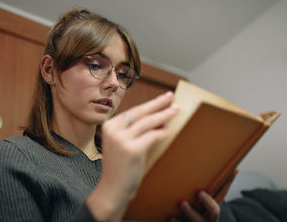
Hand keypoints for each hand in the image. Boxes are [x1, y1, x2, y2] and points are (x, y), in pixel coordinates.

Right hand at [87, 91, 179, 220]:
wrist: (112, 190)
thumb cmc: (120, 167)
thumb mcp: (123, 145)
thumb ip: (136, 131)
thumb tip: (159, 118)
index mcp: (109, 126)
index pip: (134, 111)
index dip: (150, 104)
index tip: (163, 98)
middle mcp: (113, 130)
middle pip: (141, 113)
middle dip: (158, 104)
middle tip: (171, 97)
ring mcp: (121, 140)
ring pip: (148, 123)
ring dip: (164, 115)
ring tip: (176, 110)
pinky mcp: (132, 150)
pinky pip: (152, 137)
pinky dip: (163, 133)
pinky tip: (170, 130)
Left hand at [169, 170, 237, 221]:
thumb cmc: (188, 212)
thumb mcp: (194, 203)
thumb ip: (195, 188)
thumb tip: (188, 158)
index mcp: (211, 209)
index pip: (222, 193)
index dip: (228, 182)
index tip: (233, 170)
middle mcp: (208, 218)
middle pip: (214, 211)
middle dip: (208, 201)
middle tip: (200, 192)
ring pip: (197, 220)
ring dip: (190, 212)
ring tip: (182, 203)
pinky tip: (170, 217)